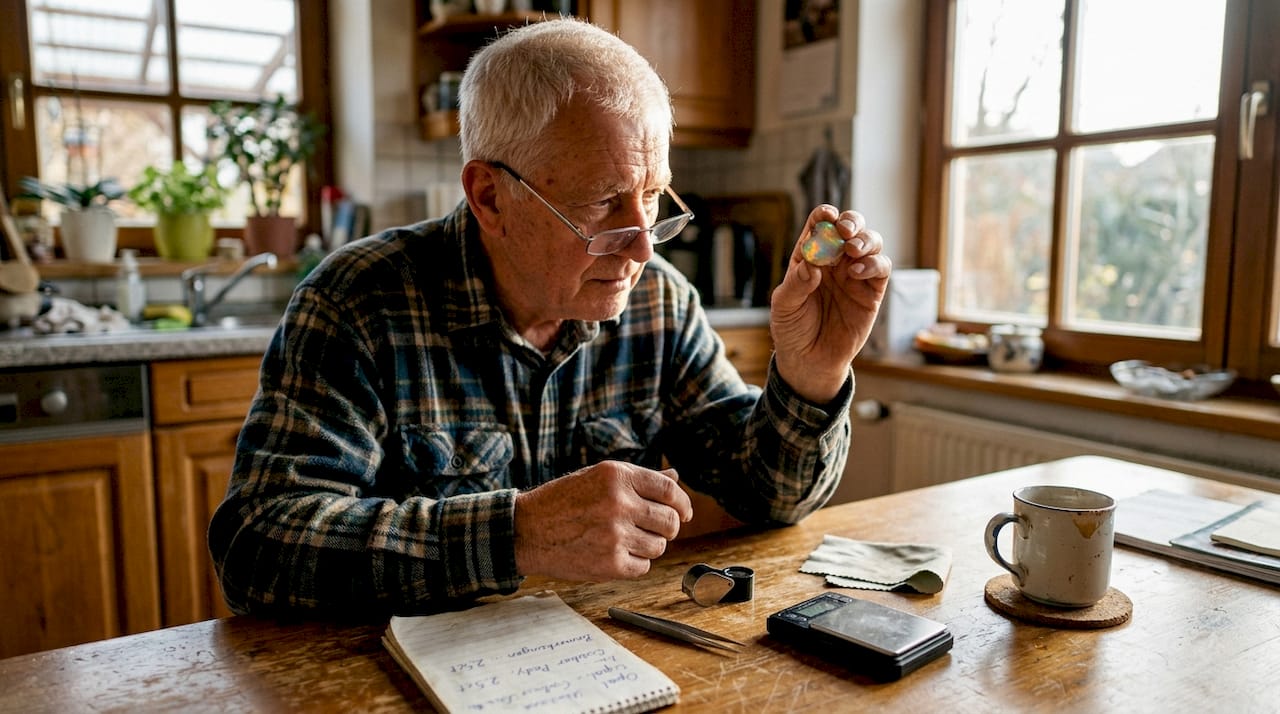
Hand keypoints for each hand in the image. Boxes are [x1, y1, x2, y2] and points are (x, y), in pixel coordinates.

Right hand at [513, 461, 692, 580]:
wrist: (527, 530)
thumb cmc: (562, 501)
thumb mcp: (598, 478)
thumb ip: (638, 479)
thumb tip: (675, 475)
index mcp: (617, 476)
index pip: (670, 489)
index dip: (683, 503)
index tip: (684, 512)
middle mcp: (619, 503)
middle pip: (670, 521)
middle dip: (666, 527)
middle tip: (651, 528)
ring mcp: (615, 535)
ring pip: (659, 546)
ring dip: (648, 545)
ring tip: (624, 539)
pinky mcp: (610, 564)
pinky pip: (643, 566)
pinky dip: (634, 563)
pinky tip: (614, 553)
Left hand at [770, 205, 891, 402]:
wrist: (809, 360)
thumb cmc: (792, 329)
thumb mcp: (784, 306)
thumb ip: (796, 284)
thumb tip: (812, 266)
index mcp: (810, 255)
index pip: (820, 225)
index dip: (825, 215)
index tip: (827, 216)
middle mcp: (835, 260)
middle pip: (851, 227)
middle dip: (851, 221)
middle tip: (845, 230)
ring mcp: (855, 275)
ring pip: (870, 243)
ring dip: (865, 240)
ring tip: (852, 251)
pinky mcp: (872, 292)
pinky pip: (881, 269)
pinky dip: (873, 264)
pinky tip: (857, 272)